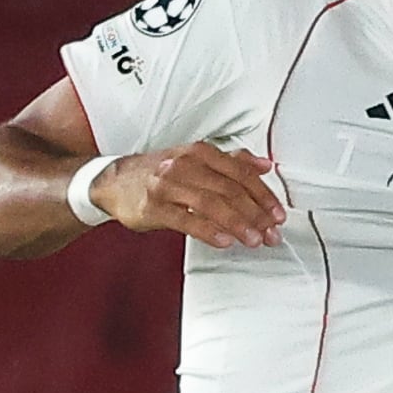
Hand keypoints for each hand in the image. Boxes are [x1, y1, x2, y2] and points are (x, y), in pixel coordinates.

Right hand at [101, 144, 285, 250]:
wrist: (113, 180)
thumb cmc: (159, 171)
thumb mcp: (195, 158)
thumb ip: (232, 161)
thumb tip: (265, 165)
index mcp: (201, 152)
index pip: (242, 174)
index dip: (264, 196)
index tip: (278, 214)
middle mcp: (186, 165)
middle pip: (231, 190)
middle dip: (256, 214)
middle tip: (271, 232)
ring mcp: (168, 185)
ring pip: (212, 204)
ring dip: (239, 224)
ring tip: (254, 239)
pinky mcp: (153, 207)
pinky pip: (187, 220)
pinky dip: (209, 231)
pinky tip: (225, 240)